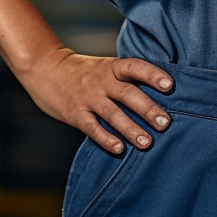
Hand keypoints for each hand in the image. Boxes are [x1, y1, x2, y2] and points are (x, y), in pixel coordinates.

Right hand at [18, 48, 172, 154]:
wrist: (47, 69)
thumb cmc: (87, 72)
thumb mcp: (106, 67)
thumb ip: (127, 79)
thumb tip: (162, 96)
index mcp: (112, 67)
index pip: (135, 67)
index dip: (152, 75)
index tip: (169, 85)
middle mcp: (101, 80)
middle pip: (128, 93)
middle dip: (148, 109)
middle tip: (165, 123)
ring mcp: (88, 97)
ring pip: (113, 114)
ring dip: (131, 129)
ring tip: (147, 143)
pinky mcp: (75, 114)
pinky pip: (92, 128)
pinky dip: (106, 138)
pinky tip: (119, 149)